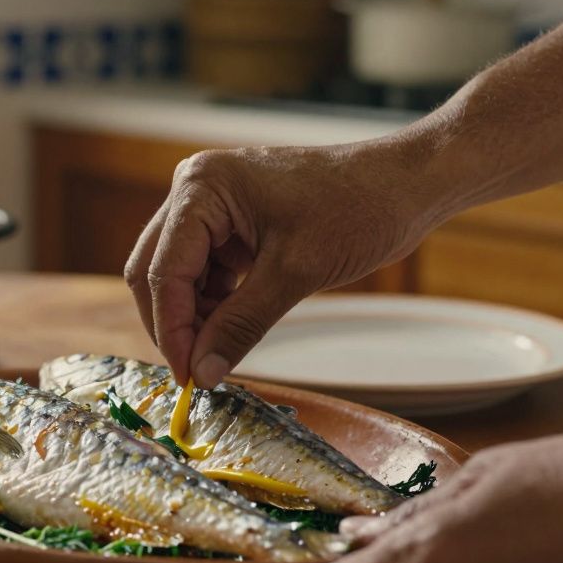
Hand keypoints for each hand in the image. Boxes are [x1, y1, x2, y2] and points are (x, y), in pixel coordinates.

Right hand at [123, 141, 445, 386]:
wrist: (406, 185)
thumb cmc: (358, 209)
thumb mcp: (295, 273)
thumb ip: (241, 324)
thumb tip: (202, 373)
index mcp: (203, 188)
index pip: (163, 270)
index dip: (171, 329)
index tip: (187, 377)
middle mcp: (196, 190)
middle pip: (156, 270)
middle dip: (174, 325)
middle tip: (195, 373)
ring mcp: (212, 206)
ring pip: (177, 276)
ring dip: (192, 318)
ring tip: (217, 355)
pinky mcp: (231, 224)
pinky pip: (205, 272)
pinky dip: (213, 306)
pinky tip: (229, 333)